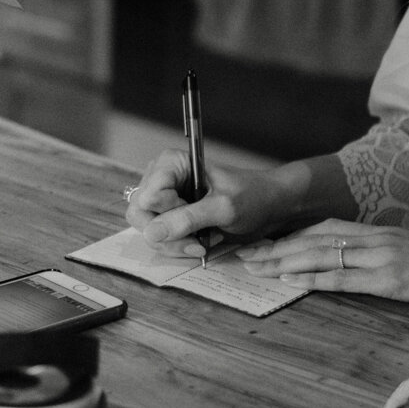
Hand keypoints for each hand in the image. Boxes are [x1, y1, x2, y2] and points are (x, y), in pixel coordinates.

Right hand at [125, 146, 289, 257]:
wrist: (268, 204)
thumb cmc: (251, 196)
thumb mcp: (223, 208)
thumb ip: (187, 219)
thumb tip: (151, 233)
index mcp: (171, 163)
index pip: (147, 197)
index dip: (168, 214)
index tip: (196, 217)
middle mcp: (160, 177)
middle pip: (140, 215)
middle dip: (168, 236)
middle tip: (198, 244)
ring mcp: (162, 197)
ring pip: (148, 230)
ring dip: (175, 243)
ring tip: (204, 242)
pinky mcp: (168, 214)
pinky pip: (158, 236)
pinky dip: (178, 245)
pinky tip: (201, 241)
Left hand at [233, 218, 408, 326]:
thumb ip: (393, 256)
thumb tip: (374, 265)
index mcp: (383, 233)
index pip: (327, 229)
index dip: (294, 236)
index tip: (268, 243)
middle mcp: (376, 240)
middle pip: (315, 239)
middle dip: (277, 248)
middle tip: (246, 256)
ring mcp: (381, 258)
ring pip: (321, 255)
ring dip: (284, 261)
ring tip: (256, 267)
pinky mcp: (390, 279)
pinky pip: (343, 278)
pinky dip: (313, 278)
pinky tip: (291, 280)